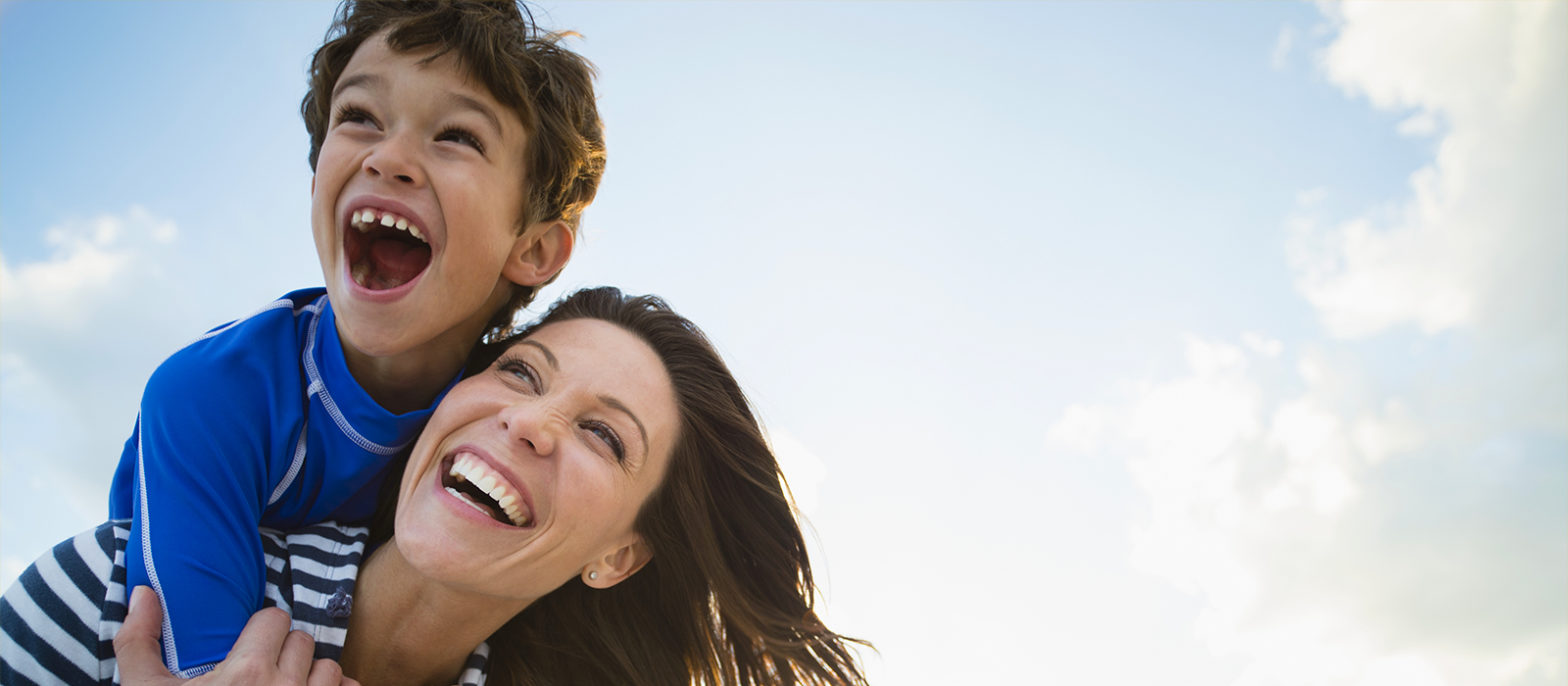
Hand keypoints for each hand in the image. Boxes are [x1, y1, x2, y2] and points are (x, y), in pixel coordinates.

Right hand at [115, 586, 359, 685]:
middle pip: (303, 642)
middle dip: (283, 653)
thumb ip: (139, 641)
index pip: (276, 619)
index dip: (260, 631)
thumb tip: (142, 591)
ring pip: (328, 669)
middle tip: (260, 674)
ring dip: (309, 676)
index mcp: (246, 672)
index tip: (246, 649)